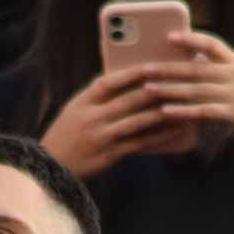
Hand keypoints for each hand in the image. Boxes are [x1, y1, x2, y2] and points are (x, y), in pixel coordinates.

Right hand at [41, 68, 181, 179]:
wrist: (53, 166)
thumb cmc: (68, 134)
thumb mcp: (76, 109)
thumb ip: (98, 98)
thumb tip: (129, 83)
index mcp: (83, 102)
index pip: (109, 82)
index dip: (130, 74)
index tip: (150, 66)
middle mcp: (92, 117)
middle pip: (128, 101)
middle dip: (153, 91)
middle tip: (175, 83)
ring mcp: (102, 137)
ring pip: (136, 122)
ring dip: (160, 113)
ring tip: (180, 105)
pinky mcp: (110, 155)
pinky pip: (139, 143)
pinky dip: (158, 136)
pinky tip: (173, 130)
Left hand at [144, 32, 233, 150]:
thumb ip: (220, 66)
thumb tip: (191, 59)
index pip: (212, 44)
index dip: (190, 39)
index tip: (170, 37)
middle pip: (197, 69)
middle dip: (168, 68)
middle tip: (145, 68)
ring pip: (196, 90)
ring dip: (170, 90)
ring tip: (149, 89)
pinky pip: (203, 111)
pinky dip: (183, 111)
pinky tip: (166, 111)